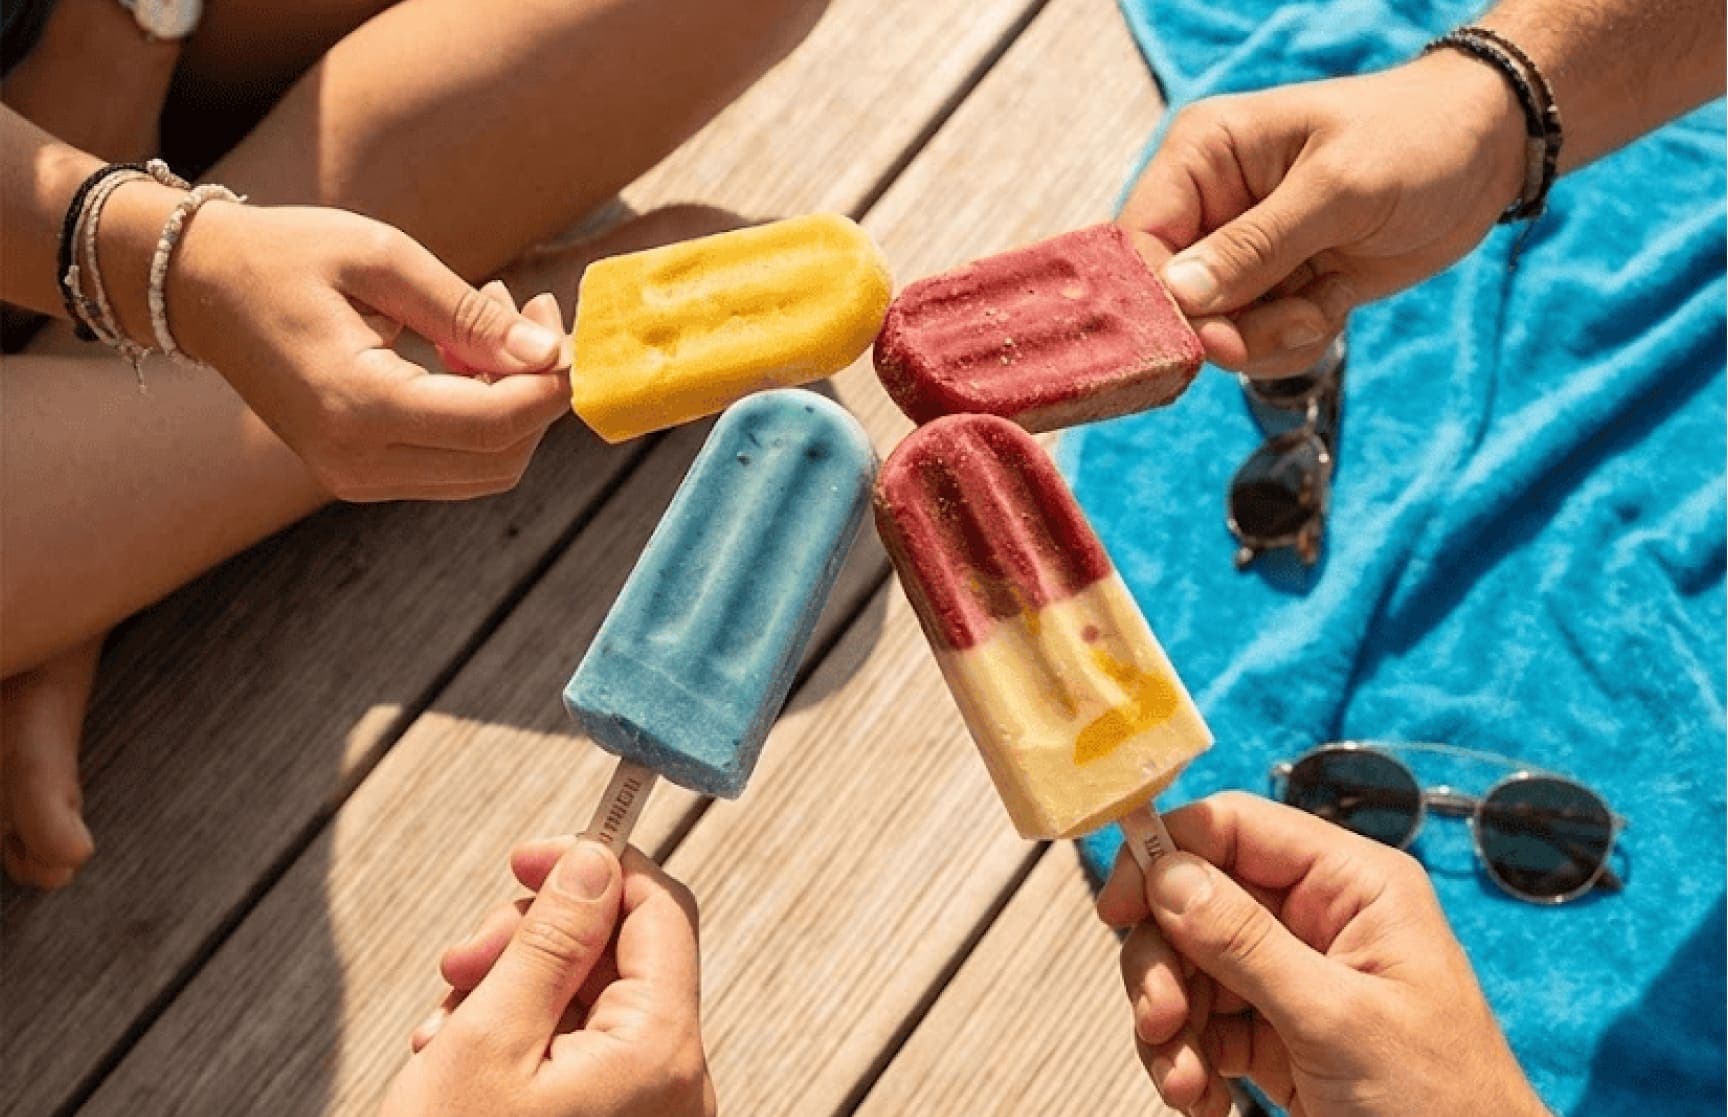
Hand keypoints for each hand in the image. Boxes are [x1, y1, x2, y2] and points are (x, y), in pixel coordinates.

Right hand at [167, 200, 570, 500]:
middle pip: (500, 457)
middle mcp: (356, 461)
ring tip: (495, 321)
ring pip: (485, 469)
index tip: (562, 328)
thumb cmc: (287, 257)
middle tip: (536, 314)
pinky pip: (453, 464)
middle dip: (539, 395)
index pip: (494, 424)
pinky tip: (465, 354)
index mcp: (357, 406)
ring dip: (514, 405)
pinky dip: (481, 416)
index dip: (549, 386)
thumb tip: (548, 356)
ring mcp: (354, 478)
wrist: (201, 288)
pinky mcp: (360, 475)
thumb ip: (469, 315)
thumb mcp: (383, 260)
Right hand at [381, 838, 715, 1116]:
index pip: (659, 908)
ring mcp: (653, 1115)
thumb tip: (595, 861)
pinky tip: (457, 1063)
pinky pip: (584, 1058)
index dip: (593, 868)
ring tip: (443, 1030)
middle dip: (533, 940)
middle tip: (458, 962)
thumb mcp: (488, 1038)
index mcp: (662, 1049)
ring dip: (512, 993)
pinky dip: (522, 1043)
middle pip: (621, 954)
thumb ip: (549, 938)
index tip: (522, 859)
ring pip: (591, 1004)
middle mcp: (677, 1083)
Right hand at [1096, 792, 1549, 1116]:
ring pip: (1187, 967)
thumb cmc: (1443, 1105)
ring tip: (1184, 1082)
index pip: (1236, 828)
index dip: (1166, 854)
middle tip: (1159, 1019)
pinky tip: (1202, 1100)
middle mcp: (1318, 918)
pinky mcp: (1276, 1032)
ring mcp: (1293, 976)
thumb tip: (1167, 872)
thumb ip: (1246, 942)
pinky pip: (1200, 1024)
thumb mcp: (1338, 1019)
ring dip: (1169, 1027)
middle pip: (1194, 901)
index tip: (1119, 906)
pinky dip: (1185, 1061)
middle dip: (1164, 963)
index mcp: (1353, 885)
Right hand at [1120, 50, 1528, 376]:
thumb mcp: (1338, 189)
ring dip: (1272, 337)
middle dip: (1233, 328)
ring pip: (1215, 333)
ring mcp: (1238, 251)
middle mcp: (1207, 205)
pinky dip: (1296, 340)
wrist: (1488, 153)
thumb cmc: (1415, 140)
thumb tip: (1178, 297)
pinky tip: (1335, 299)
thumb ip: (1255, 246)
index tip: (1211, 341)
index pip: (1139, 242)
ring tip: (1327, 298)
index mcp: (1201, 156)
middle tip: (1299, 316)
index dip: (1162, 301)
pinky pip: (1257, 344)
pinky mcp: (1273, 286)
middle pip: (1172, 302)